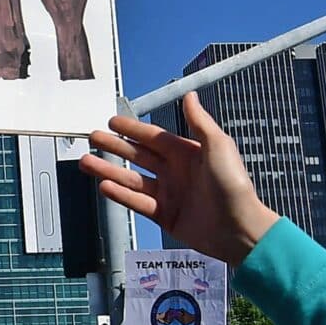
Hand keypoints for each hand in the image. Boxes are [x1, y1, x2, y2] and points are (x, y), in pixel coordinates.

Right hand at [81, 92, 280, 266]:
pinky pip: (138, 202)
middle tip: (93, 138)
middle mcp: (176, 172)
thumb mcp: (218, 146)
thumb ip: (199, 122)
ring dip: (109, 170)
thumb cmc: (234, 186)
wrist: (239, 229)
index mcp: (187, 153)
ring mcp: (170, 194)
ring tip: (86, 162)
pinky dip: (121, 195)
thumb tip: (190, 95)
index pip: (153, 137)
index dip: (132, 129)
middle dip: (114, 147)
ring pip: (132, 179)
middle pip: (138, 156)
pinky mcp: (166, 216)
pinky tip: (104, 186)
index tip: (112, 121)